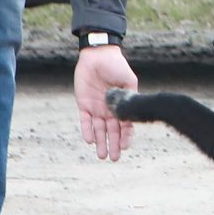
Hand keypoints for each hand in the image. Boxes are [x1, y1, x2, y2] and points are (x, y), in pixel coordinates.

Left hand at [75, 44, 136, 160]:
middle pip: (112, 132)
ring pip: (99, 130)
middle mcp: (109, 110)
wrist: (98, 56)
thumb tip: (128, 111)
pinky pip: (85, 121)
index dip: (126, 136)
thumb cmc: (116, 66)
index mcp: (122, 105)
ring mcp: (96, 108)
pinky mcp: (83, 104)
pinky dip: (87, 130)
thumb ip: (129, 94)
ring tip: (102, 156)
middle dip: (113, 145)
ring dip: (100, 143)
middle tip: (113, 158)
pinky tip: (90, 140)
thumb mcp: (128, 79)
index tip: (125, 147)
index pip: (125, 125)